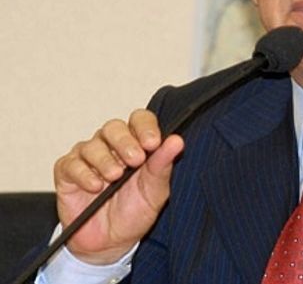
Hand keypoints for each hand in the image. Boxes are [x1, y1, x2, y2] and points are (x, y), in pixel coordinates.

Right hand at [54, 109, 184, 264]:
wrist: (111, 242)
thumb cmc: (134, 211)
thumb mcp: (155, 190)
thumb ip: (163, 164)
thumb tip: (177, 141)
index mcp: (136, 144)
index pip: (139, 120)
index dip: (145, 127)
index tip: (153, 143)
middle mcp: (110, 146)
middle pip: (114, 127)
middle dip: (125, 142)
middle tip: (135, 160)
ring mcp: (87, 158)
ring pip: (92, 145)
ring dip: (105, 160)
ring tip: (115, 176)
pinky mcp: (66, 172)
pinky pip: (71, 164)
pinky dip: (84, 174)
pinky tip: (96, 186)